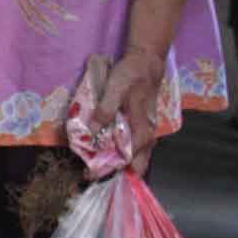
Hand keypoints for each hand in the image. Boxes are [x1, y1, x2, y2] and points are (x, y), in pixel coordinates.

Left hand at [94, 47, 166, 175]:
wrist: (147, 62)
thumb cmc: (131, 75)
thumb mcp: (115, 89)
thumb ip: (104, 111)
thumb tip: (90, 133)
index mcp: (141, 129)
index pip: (127, 158)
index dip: (108, 168)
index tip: (90, 175)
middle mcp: (147, 134)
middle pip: (136, 163)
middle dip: (116, 172)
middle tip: (93, 174)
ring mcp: (147, 130)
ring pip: (138, 156)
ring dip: (121, 164)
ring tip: (100, 167)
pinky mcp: (144, 124)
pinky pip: (137, 146)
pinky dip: (125, 153)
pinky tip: (112, 152)